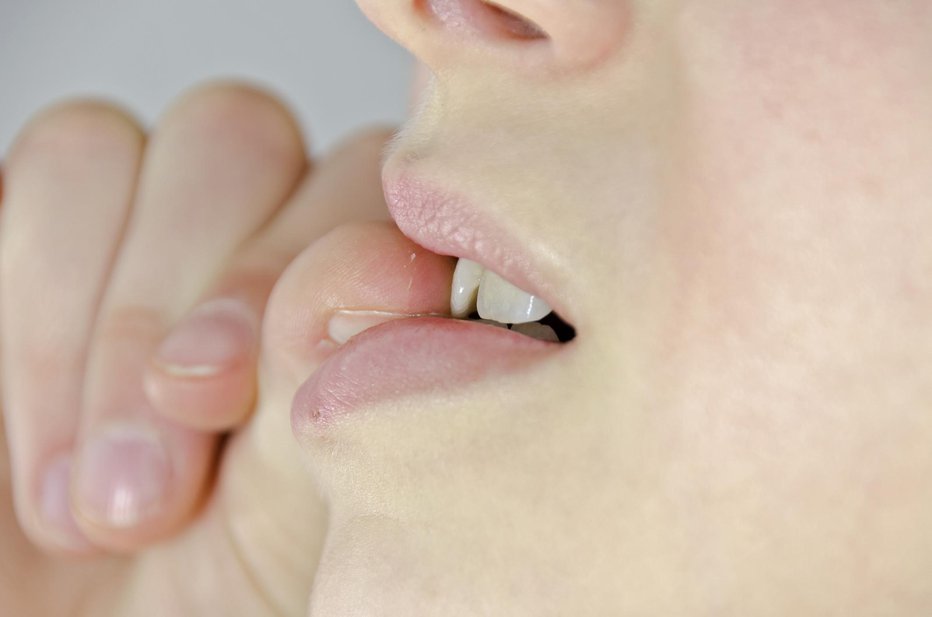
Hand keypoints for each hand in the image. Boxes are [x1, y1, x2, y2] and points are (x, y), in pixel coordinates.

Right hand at [0, 82, 386, 553]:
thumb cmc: (229, 598)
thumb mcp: (297, 514)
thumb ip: (340, 383)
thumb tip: (378, 271)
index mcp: (354, 282)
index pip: (351, 175)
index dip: (288, 263)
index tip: (223, 397)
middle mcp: (256, 233)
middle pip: (229, 136)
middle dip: (167, 309)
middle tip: (145, 492)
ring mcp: (134, 233)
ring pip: (97, 149)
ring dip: (79, 330)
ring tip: (83, 506)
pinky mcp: (28, 252)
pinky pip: (28, 182)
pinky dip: (21, 316)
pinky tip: (40, 451)